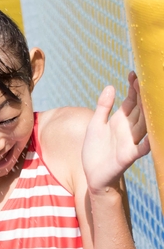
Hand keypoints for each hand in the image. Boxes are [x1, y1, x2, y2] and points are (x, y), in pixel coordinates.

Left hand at [82, 72, 150, 192]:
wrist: (93, 174)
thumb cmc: (95, 149)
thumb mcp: (96, 124)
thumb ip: (103, 106)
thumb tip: (110, 86)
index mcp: (120, 121)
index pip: (131, 102)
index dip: (133, 89)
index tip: (134, 74)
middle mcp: (128, 130)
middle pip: (140, 111)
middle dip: (143, 97)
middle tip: (146, 81)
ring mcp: (130, 142)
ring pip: (143, 126)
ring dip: (149, 115)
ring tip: (154, 101)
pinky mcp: (127, 156)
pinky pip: (140, 149)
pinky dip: (147, 144)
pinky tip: (152, 137)